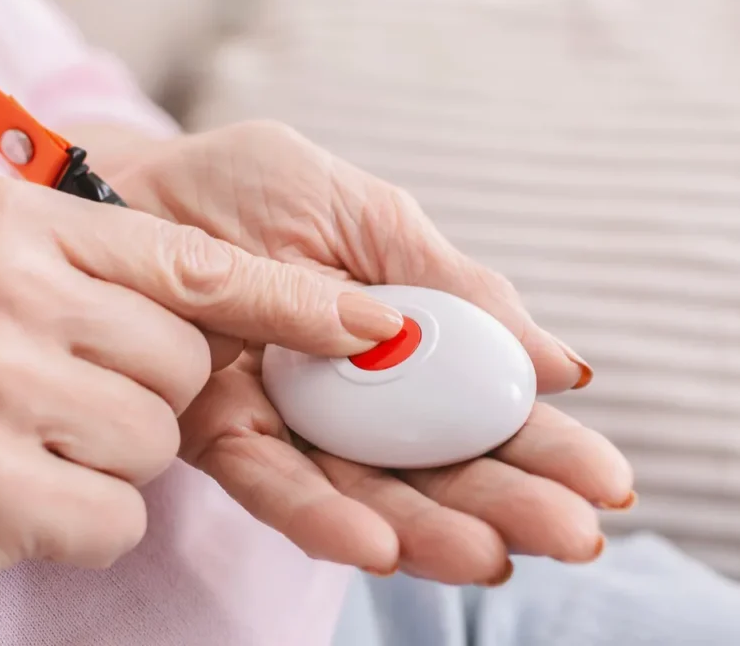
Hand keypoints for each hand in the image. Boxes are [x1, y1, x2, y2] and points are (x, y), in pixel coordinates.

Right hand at [0, 176, 402, 642]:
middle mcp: (1, 287)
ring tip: (11, 448)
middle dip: (142, 396)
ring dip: (105, 462)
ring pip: (158, 440)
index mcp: (8, 223)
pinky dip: (80, 523)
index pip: (192, 261)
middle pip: (184, 360)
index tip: (377, 325)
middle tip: (44, 405)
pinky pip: (120, 514)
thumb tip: (245, 303)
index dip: (292, 299)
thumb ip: (95, 276)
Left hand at [102, 121, 635, 584]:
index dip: (546, 446)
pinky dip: (321, 516)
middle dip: (508, 502)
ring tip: (488, 555)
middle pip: (439, 464)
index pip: (486, 405)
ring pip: (368, 491)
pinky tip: (376, 543)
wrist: (129, 184)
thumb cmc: (247, 189)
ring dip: (429, 527)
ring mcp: (288, 421)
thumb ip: (452, 289)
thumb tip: (560, 368)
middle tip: (572, 537)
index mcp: (400, 339)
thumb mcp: (367, 215)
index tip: (610, 483)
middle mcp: (351, 393)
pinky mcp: (216, 436)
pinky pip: (271, 485)